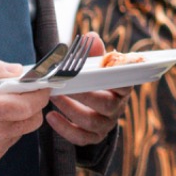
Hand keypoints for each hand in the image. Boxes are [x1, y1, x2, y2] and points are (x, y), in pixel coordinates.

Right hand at [0, 57, 48, 169]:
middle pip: (31, 121)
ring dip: (17, 120)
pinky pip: (7, 145)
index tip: (43, 86)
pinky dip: (5, 133)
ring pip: (20, 133)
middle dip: (32, 106)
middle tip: (21, 96)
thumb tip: (17, 70)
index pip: (27, 105)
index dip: (40, 94)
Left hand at [46, 32, 127, 146]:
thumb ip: (93, 53)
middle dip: (84, 95)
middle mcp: (117, 107)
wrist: (92, 104)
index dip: (115, 80)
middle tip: (64, 84)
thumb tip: (91, 37)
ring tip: (53, 97)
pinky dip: (65, 129)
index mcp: (121, 88)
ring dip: (70, 109)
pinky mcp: (94, 136)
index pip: (125, 85)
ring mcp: (106, 123)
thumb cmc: (93, 80)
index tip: (101, 71)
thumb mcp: (95, 66)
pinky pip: (82, 138)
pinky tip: (51, 116)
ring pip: (92, 122)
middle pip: (107, 105)